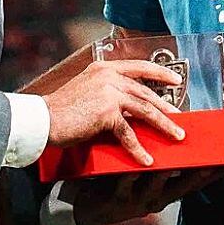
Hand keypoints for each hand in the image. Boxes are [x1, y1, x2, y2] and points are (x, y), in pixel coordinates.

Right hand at [43, 59, 186, 166]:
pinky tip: (146, 158)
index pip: (139, 66)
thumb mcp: (87, 91)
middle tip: (180, 118)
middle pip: (146, 91)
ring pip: (145, 109)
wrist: (42, 119)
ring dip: (164, 124)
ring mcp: (108, 93)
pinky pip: (128, 132)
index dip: (160, 73)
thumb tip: (130, 108)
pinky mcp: (106, 112)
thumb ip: (107, 93)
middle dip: (166, 107)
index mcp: (104, 68)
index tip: (176, 80)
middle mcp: (108, 76)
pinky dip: (138, 148)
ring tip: (176, 135)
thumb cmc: (60, 110)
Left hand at [69, 169, 223, 224]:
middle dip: (198, 175)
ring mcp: (137, 201)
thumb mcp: (147, 180)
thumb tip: (182, 140)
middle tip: (213, 161)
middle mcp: (156, 200)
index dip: (214, 173)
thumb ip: (165, 165)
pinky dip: (130, 175)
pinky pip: (125, 184)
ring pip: (154, 186)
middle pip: (182, 186)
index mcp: (167, 194)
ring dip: (164, 175)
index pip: (196, 181)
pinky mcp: (116, 199)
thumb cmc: (121, 187)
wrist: (89, 210)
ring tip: (173, 163)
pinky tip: (134, 165)